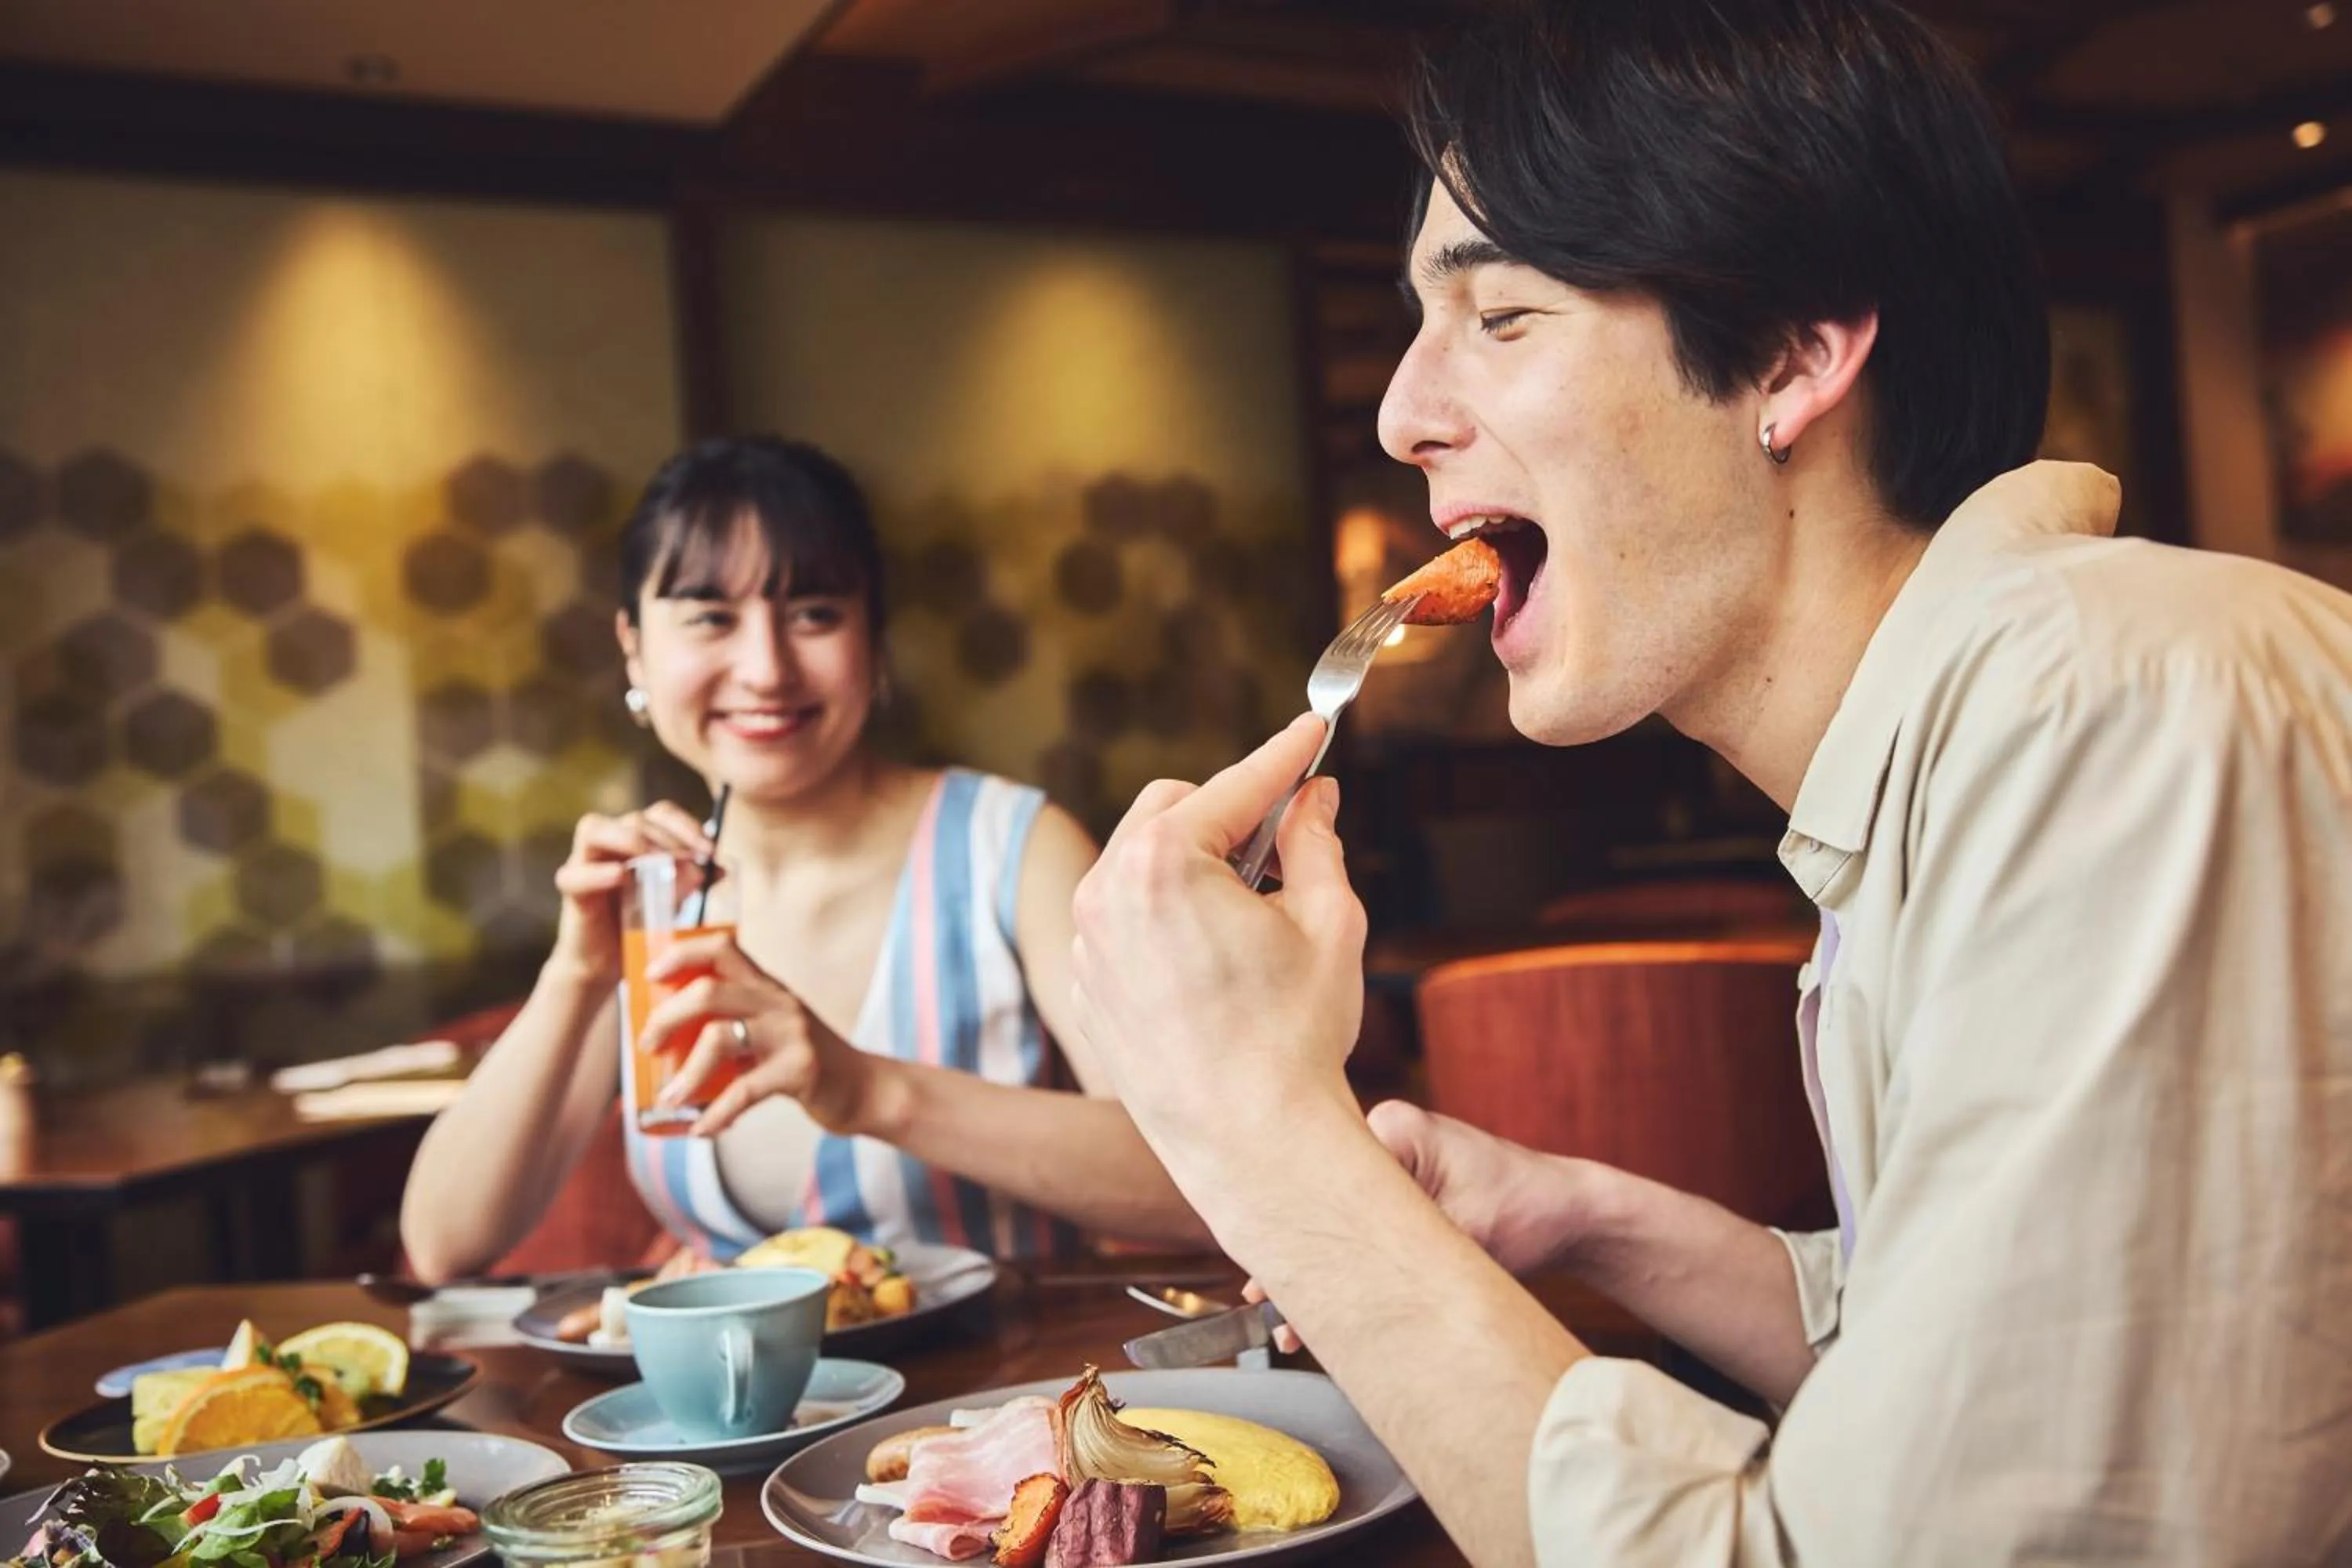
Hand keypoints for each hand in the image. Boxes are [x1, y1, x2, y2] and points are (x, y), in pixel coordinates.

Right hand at [548, 802, 711, 981]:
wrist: (609, 964)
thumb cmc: (641, 924)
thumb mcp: (672, 898)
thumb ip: (693, 879)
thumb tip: (721, 868)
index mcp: (636, 839)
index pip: (661, 813)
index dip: (686, 825)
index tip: (710, 851)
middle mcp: (608, 843)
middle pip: (635, 820)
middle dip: (668, 838)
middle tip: (692, 861)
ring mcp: (584, 863)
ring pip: (593, 828)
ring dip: (631, 840)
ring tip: (659, 861)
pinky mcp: (572, 892)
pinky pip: (574, 875)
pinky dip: (597, 874)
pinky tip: (620, 877)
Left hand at [640, 933, 874, 1136]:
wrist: (866, 1088)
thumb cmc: (806, 1061)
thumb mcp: (775, 1028)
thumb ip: (736, 1023)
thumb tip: (669, 1041)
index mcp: (768, 986)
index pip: (723, 947)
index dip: (682, 953)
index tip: (650, 975)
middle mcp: (778, 1002)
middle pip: (708, 991)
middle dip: (665, 1017)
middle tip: (647, 1045)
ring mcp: (792, 1034)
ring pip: (719, 1038)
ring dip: (685, 1073)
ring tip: (668, 1097)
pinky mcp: (801, 1070)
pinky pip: (745, 1090)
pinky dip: (716, 1114)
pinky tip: (702, 1129)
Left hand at [1068, 713, 1368, 1194]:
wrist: (1249, 1145)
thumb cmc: (1293, 1036)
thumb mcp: (1328, 921)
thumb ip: (1316, 841)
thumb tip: (1315, 798)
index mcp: (1162, 863)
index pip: (1236, 785)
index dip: (1285, 755)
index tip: (1315, 731)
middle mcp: (1105, 892)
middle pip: (1172, 807)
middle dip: (1231, 811)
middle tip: (1288, 837)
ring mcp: (1086, 941)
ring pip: (1140, 861)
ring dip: (1195, 863)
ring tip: (1257, 911)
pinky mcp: (1086, 984)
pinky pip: (1124, 918)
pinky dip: (1166, 914)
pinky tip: (1218, 957)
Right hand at [1242, 1101, 1601, 1352]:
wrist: (1571, 1213)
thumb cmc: (1526, 1211)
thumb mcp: (1461, 1235)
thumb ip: (1395, 1259)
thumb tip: (1332, 1295)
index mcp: (1391, 1128)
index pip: (1319, 1176)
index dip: (1291, 1231)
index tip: (1263, 1278)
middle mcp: (1380, 1139)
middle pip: (1318, 1199)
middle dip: (1294, 1254)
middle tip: (1261, 1303)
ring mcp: (1387, 1166)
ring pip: (1334, 1217)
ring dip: (1317, 1263)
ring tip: (1286, 1319)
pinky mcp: (1397, 1192)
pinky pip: (1356, 1226)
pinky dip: (1344, 1261)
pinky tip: (1323, 1303)